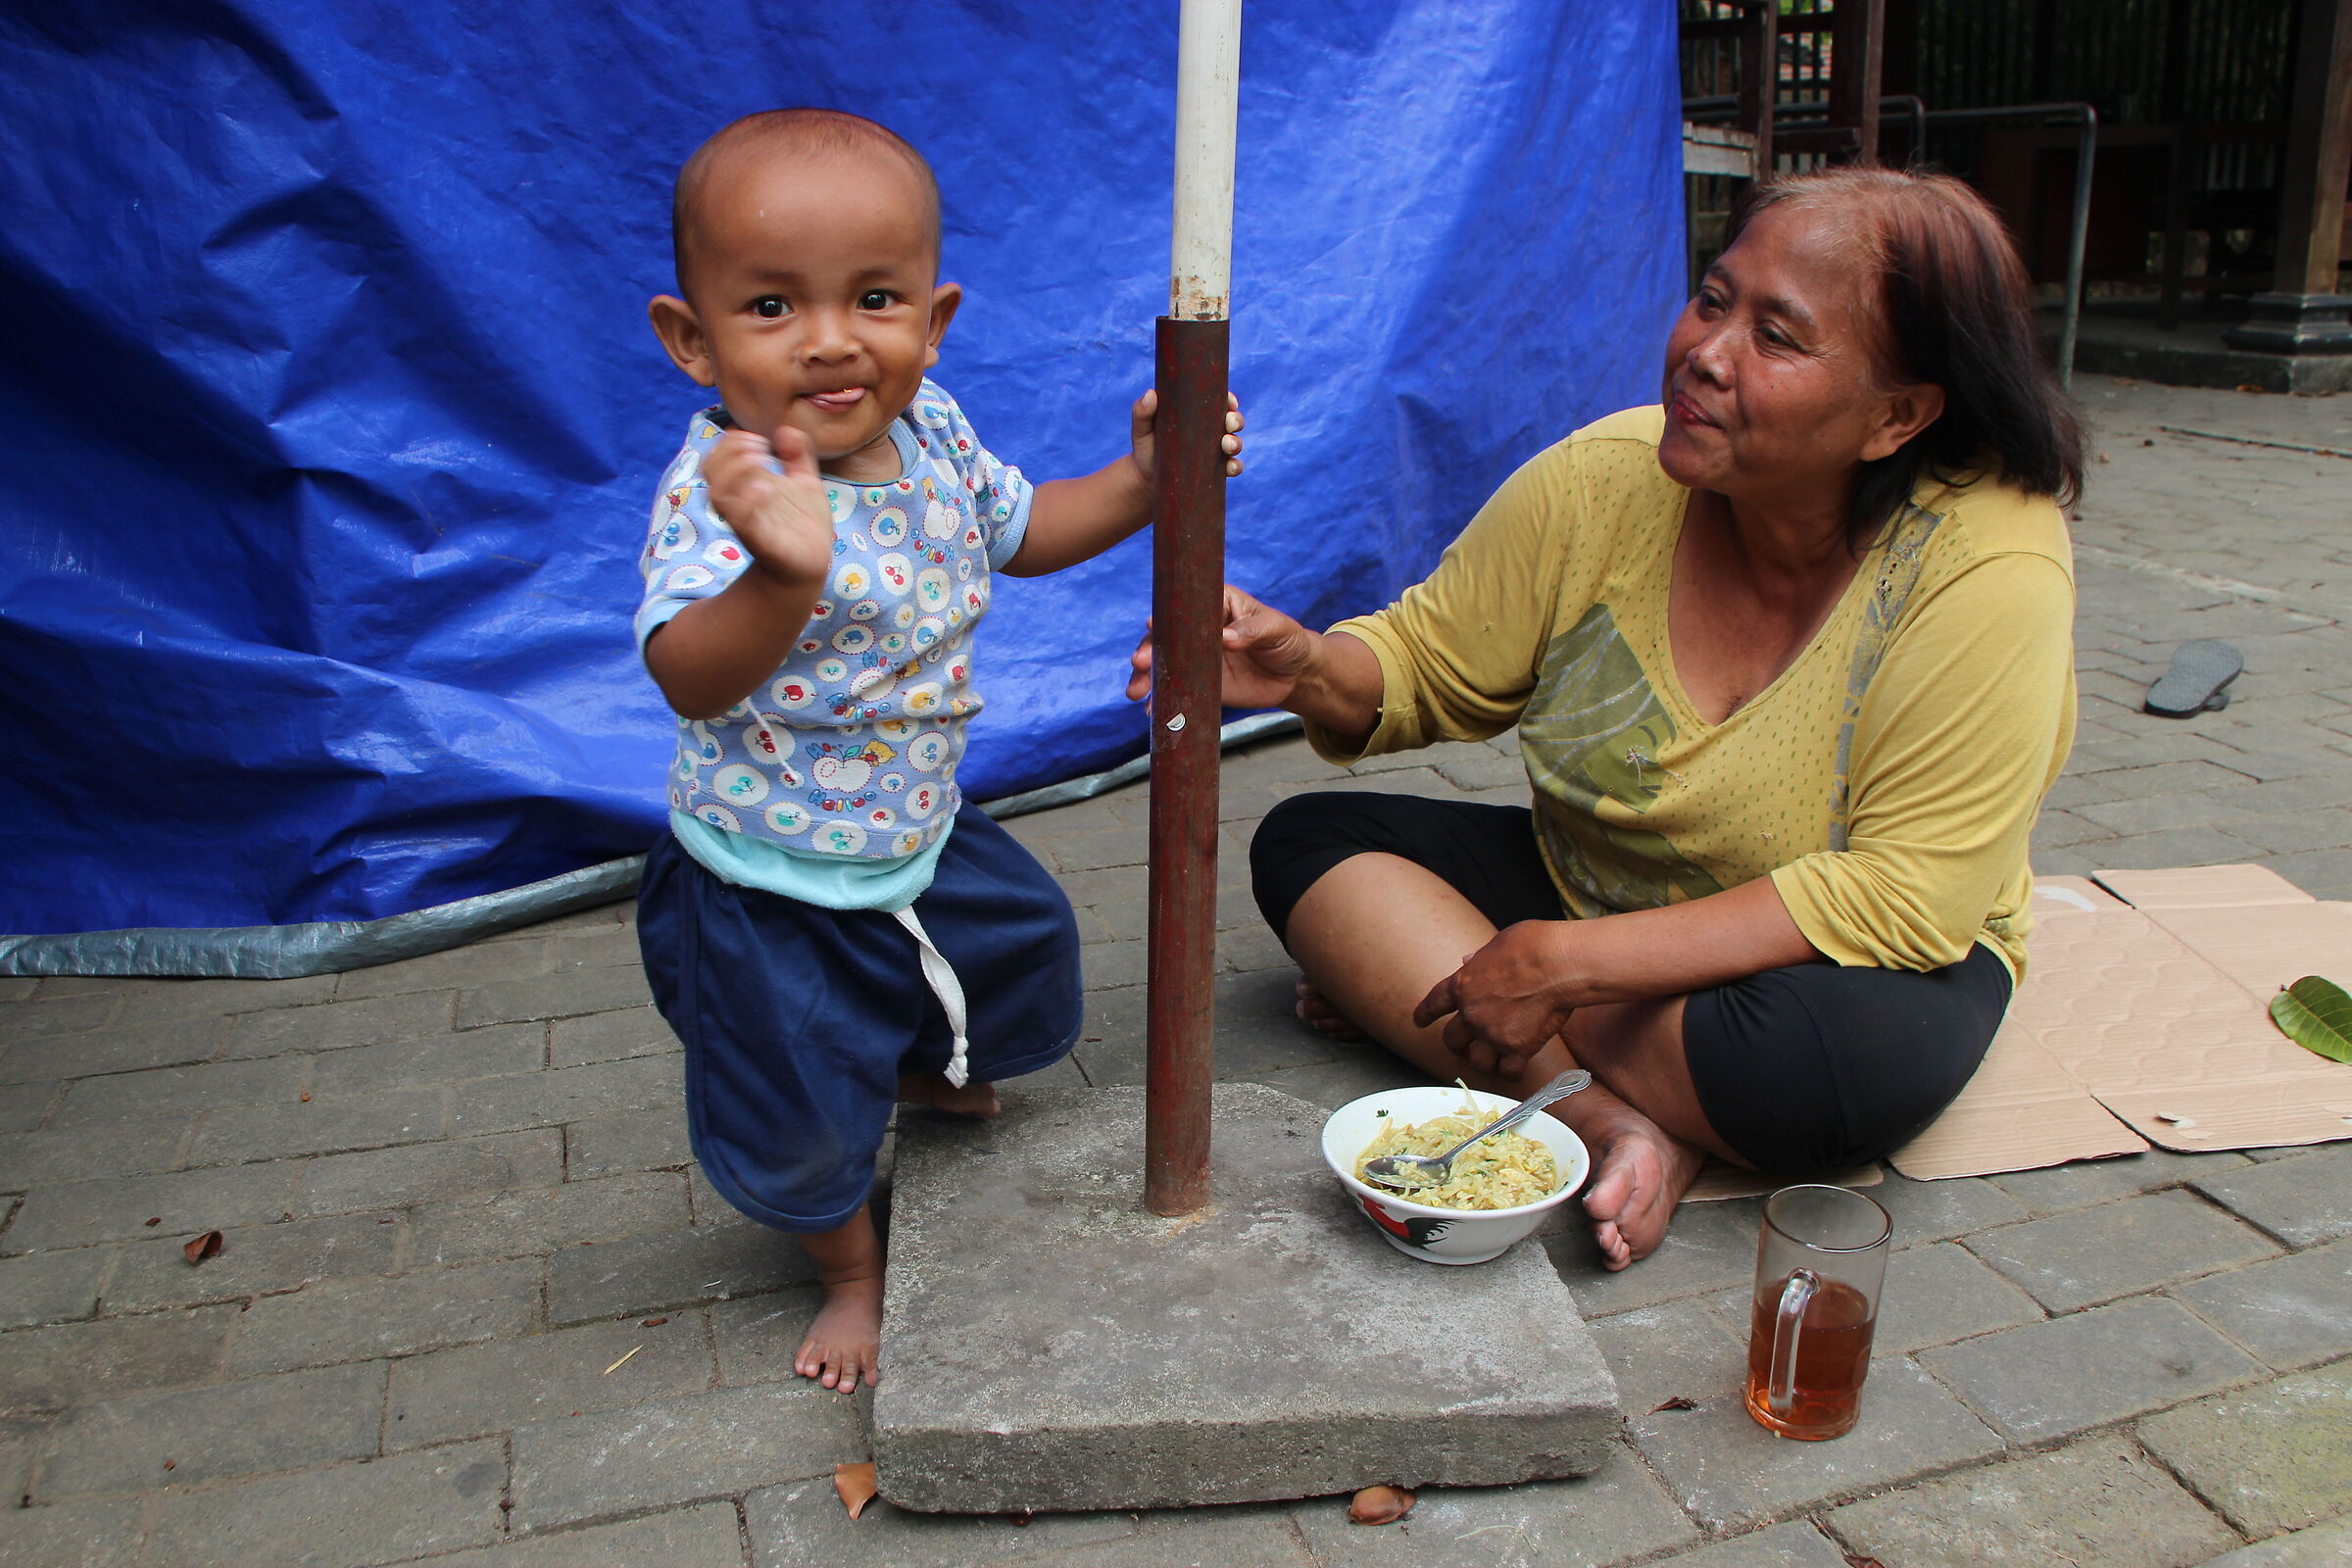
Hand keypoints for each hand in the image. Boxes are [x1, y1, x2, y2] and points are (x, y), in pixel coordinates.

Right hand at [700, 425, 833, 588]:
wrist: (811, 565)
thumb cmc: (803, 524)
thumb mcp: (805, 483)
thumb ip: (797, 455)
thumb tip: (785, 430)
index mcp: (745, 485)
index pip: (718, 455)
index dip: (733, 441)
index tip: (762, 440)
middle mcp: (739, 501)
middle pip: (710, 469)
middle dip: (731, 450)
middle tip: (761, 450)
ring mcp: (746, 520)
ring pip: (718, 493)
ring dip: (736, 470)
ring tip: (762, 461)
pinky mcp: (759, 540)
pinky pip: (740, 519)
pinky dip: (748, 500)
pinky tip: (769, 488)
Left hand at [1126, 388, 1244, 483]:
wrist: (1145, 478)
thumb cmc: (1145, 446)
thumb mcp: (1141, 428)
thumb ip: (1141, 411)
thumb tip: (1151, 394)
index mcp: (1198, 413)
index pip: (1219, 401)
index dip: (1229, 399)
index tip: (1229, 402)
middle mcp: (1211, 430)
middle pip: (1233, 421)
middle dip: (1236, 420)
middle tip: (1228, 424)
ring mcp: (1215, 451)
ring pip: (1235, 443)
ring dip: (1236, 442)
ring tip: (1226, 445)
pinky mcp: (1216, 470)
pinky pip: (1233, 467)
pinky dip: (1236, 466)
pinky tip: (1230, 467)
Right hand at [1127, 583, 1318, 707]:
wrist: (1296, 675)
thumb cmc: (1286, 640)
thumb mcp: (1275, 629)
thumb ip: (1252, 631)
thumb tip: (1227, 638)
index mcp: (1215, 604)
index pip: (1186, 607)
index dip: (1169, 616)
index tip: (1152, 625)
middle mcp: (1199, 629)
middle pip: (1167, 637)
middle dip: (1150, 650)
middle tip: (1140, 663)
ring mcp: (1197, 658)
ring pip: (1165, 664)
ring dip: (1147, 677)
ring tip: (1136, 691)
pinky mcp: (1201, 684)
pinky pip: (1178, 690)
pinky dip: (1164, 700)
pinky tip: (1153, 710)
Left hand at [1412, 921, 1580, 1078]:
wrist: (1558, 965)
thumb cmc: (1532, 945)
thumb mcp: (1497, 943)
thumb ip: (1480, 958)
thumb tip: (1468, 960)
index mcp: (1463, 984)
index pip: (1434, 1003)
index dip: (1425, 1014)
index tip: (1419, 1021)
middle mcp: (1472, 1013)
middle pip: (1452, 1040)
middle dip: (1457, 1044)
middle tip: (1465, 1046)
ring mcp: (1494, 1033)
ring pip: (1477, 1062)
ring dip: (1481, 1062)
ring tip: (1489, 1061)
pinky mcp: (1518, 1048)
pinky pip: (1508, 1072)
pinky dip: (1510, 1073)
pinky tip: (1514, 1069)